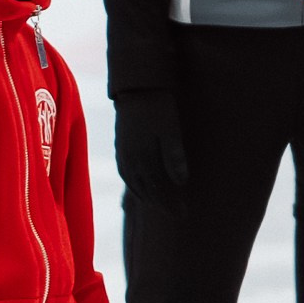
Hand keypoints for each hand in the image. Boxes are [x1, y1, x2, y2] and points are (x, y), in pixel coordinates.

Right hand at [112, 90, 188, 208]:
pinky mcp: (120, 147)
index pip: (157, 190)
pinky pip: (126, 174)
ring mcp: (122, 154)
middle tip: (177, 214)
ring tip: (159, 206)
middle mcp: (129, 161)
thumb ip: (174, 156)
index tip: (183, 214)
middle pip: (146, 191)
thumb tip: (181, 182)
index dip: (170, 204)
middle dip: (162, 204)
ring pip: (134, 185)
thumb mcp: (171, 130)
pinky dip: (134, 186)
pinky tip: (140, 187)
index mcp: (141, 159)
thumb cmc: (158, 108)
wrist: (136, 88)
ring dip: (147, 198)